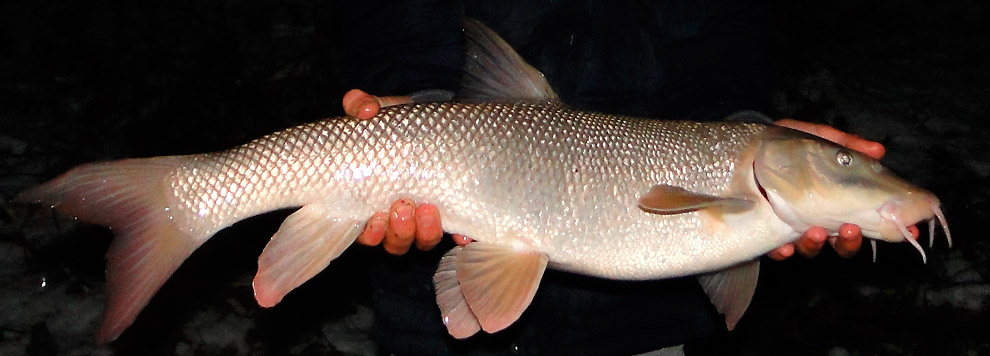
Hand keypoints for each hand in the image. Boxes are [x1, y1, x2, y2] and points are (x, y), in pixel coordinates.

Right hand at [345, 89, 473, 253]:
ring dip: (425, 232)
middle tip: (403, 206)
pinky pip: (457, 234)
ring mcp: (426, 220)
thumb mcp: (381, 113)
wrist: (437, 126)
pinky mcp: (455, 214)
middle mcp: (399, 218)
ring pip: (422, 241)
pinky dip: (460, 235)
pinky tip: (462, 233)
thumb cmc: (399, 126)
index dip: (369, 232)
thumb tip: (364, 109)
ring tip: (430, 209)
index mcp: (374, 202)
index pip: (366, 232)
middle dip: (399, 231)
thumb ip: (363, 106)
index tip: (374, 216)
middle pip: (395, 242)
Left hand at [767, 119, 917, 259]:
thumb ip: (843, 144)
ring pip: (811, 249)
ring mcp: (791, 228)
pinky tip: (784, 247)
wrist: (743, 148)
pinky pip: (776, 250)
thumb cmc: (786, 145)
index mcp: (834, 201)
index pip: (864, 220)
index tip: (905, 230)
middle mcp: (816, 219)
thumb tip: (879, 150)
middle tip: (850, 229)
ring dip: (816, 245)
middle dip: (849, 242)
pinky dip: (782, 251)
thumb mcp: (815, 138)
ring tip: (816, 232)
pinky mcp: (765, 232)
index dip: (885, 230)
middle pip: (841, 244)